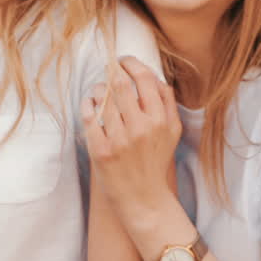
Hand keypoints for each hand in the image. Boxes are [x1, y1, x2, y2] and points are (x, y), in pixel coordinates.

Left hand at [82, 56, 181, 216]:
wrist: (144, 199)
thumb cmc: (156, 162)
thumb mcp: (172, 133)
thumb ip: (168, 104)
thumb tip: (157, 77)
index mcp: (160, 120)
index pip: (144, 79)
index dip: (131, 63)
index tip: (124, 61)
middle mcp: (140, 128)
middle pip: (120, 84)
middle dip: (112, 71)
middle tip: (108, 68)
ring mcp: (119, 140)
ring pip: (101, 97)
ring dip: (98, 88)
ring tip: (100, 90)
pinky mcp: (101, 150)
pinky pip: (88, 116)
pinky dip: (88, 104)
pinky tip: (91, 104)